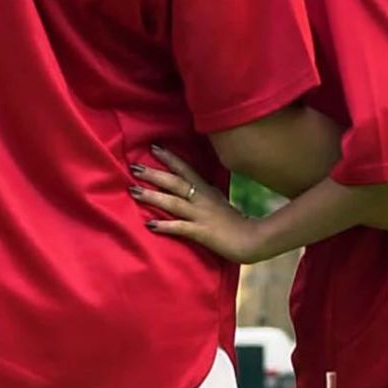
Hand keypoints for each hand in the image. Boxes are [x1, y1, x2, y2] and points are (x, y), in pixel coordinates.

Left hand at [130, 147, 263, 263]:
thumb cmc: (236, 223)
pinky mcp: (202, 232)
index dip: (170, 158)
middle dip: (154, 174)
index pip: (186, 170)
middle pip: (175, 182)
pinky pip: (180, 227)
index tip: (153, 148)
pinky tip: (149, 224)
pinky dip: (164, 225)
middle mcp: (202, 199)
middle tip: (134, 167)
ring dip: (152, 196)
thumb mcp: (220, 201)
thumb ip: (205, 194)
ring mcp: (201, 215)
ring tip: (134, 191)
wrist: (253, 240)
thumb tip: (189, 189)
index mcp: (207, 190)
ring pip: (173, 202)